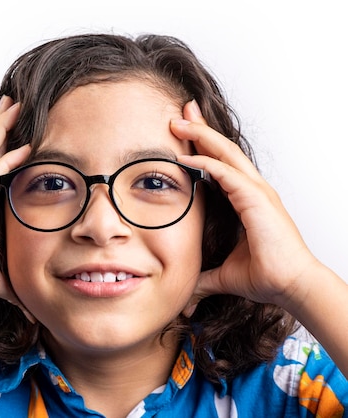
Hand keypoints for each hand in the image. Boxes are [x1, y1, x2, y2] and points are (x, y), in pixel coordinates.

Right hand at [0, 96, 31, 310]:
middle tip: (18, 103)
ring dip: (3, 130)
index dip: (12, 150)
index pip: (0, 170)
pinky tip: (21, 149)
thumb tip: (31, 307)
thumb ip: (15, 285)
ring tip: (14, 106)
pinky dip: (4, 162)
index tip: (29, 134)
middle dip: (6, 128)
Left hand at [170, 100, 319, 313]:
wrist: (291, 286)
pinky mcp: (257, 199)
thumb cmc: (267, 275)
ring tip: (178, 121)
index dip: (202, 147)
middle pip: (223, 150)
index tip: (183, 133)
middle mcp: (253, 190)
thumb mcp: (224, 274)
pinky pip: (226, 174)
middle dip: (201, 130)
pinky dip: (204, 162)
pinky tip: (183, 157)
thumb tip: (186, 288)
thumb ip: (203, 276)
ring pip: (225, 154)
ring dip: (201, 136)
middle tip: (180, 113)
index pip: (221, 165)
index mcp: (247, 199)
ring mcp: (257, 191)